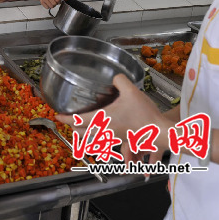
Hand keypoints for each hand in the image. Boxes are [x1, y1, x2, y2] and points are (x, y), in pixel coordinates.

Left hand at [56, 74, 171, 165]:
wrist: (160, 132)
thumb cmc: (145, 114)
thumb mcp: (131, 91)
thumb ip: (120, 80)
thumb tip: (115, 76)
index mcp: (103, 119)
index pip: (78, 120)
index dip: (65, 119)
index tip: (58, 117)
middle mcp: (105, 131)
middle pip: (81, 133)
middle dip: (73, 129)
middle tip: (69, 123)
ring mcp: (113, 138)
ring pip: (92, 140)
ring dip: (84, 136)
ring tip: (82, 130)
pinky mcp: (122, 141)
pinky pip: (106, 142)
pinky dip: (99, 140)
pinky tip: (104, 136)